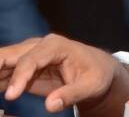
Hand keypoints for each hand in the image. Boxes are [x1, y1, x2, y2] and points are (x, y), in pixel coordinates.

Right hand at [0, 34, 122, 112]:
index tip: (12, 96)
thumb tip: (51, 105)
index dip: (20, 77)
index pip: (31, 59)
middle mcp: (39, 46)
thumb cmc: (96, 74)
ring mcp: (30, 54)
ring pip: (4, 62)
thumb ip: (72, 94)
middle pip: (10, 55)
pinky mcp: (25, 67)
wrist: (98, 69)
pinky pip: (5, 73)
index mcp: (56, 46)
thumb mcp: (91, 85)